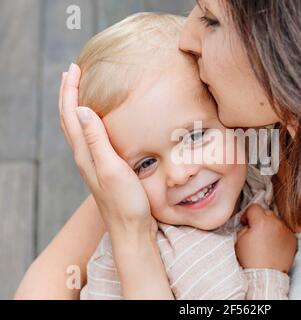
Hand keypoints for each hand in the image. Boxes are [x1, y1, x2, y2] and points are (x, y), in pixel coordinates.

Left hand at [59, 64, 156, 237]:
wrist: (131, 230)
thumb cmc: (125, 203)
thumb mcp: (112, 169)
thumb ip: (96, 140)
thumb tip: (81, 109)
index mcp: (85, 154)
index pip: (71, 115)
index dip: (70, 91)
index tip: (74, 69)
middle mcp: (85, 157)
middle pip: (69, 120)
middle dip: (68, 94)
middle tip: (73, 73)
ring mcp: (94, 164)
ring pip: (78, 129)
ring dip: (75, 107)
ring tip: (80, 91)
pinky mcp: (105, 169)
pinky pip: (90, 138)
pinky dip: (89, 122)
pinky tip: (99, 122)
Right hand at [235, 204, 296, 272]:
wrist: (266, 276)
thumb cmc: (250, 259)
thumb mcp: (239, 240)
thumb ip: (245, 226)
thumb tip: (249, 223)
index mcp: (261, 222)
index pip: (254, 207)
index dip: (247, 214)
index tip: (245, 222)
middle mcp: (276, 224)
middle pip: (266, 212)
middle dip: (260, 219)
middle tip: (255, 231)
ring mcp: (286, 231)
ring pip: (277, 221)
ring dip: (271, 226)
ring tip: (266, 240)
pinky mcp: (293, 239)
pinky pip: (285, 231)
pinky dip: (279, 234)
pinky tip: (273, 245)